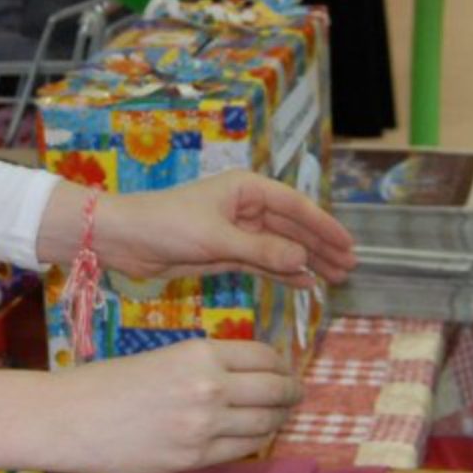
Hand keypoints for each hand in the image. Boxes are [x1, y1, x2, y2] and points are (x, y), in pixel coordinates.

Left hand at [39, 173, 356, 284]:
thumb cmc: (165, 226)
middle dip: (320, 246)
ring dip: (306, 261)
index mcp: (245, 188)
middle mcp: (244, 206)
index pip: (295, 206)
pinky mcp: (223, 252)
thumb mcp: (217, 239)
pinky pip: (262, 262)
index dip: (324, 225)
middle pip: (293, 226)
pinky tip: (304, 283)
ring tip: (335, 277)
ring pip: (280, 246)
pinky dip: (283, 272)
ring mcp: (235, 230)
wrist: (124, 240)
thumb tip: (302, 259)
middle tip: (349, 267)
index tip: (348, 244)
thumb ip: (261, 250)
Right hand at [41, 339, 301, 472]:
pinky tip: (251, 437)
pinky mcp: (193, 458)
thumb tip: (243, 377)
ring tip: (278, 417)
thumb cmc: (105, 382)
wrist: (68, 418)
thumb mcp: (162, 357)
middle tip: (295, 395)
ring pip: (265, 423)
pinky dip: (253, 442)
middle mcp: (210, 387)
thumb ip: (203, 366)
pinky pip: (241, 450)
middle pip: (276, 390)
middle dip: (291, 393)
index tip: (284, 370)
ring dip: (277, 420)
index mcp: (200, 352)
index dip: (281, 365)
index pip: (265, 357)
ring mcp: (205, 426)